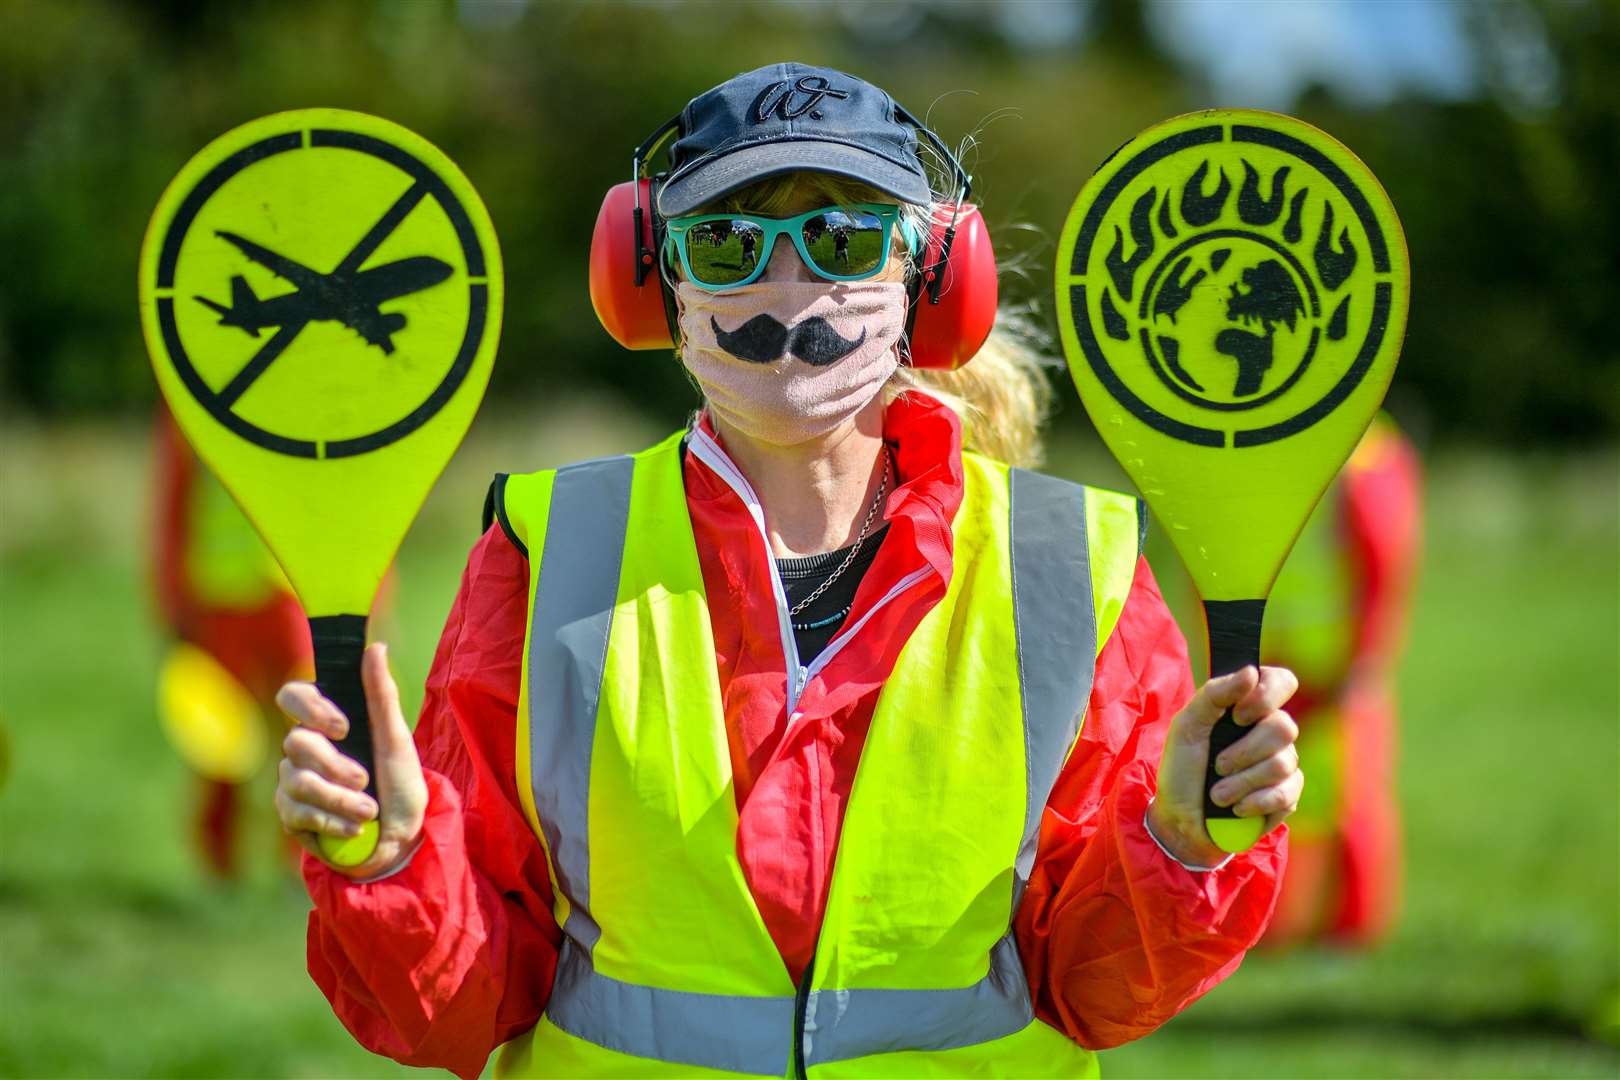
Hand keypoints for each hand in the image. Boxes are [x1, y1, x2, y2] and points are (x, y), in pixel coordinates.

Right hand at [273, 643, 426, 878]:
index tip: (343, 727)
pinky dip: (332, 821)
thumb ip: (382, 695)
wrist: (401, 838)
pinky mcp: (291, 814)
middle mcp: (305, 748)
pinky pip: (296, 811)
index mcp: (328, 723)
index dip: (310, 707)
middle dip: (335, 765)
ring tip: (369, 811)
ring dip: (340, 799)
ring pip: (297, 780)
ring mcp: (294, 781)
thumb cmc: (401, 785)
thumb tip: (375, 647)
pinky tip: (356, 828)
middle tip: (365, 780)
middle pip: (296, 742)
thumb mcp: (396, 739)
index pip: (293, 696)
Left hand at [1149, 665, 1302, 866]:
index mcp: (1248, 707)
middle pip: (1284, 726)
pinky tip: (1235, 808)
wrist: (1181, 820)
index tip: (1237, 716)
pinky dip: (1255, 802)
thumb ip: (1214, 694)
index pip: (1282, 681)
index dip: (1267, 696)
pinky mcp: (1288, 796)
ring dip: (1242, 781)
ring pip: (1283, 763)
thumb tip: (1251, 671)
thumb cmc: (1182, 768)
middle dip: (1245, 751)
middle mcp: (1271, 732)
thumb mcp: (1187, 726)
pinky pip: (1287, 793)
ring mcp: (1283, 763)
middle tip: (1218, 765)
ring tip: (1217, 794)